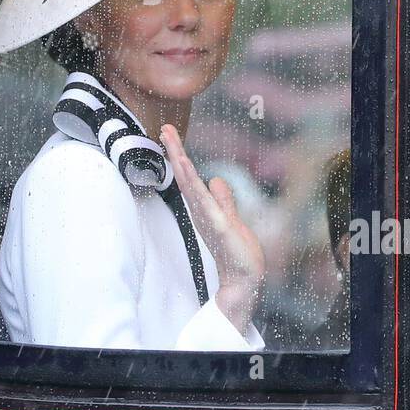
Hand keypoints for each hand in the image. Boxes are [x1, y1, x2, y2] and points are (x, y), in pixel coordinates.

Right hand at [161, 124, 265, 333]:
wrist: (244, 280)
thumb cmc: (237, 252)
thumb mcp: (231, 218)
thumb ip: (224, 199)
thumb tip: (216, 179)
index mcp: (204, 206)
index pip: (189, 176)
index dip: (179, 154)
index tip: (170, 133)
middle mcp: (203, 211)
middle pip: (186, 176)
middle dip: (176, 152)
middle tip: (165, 129)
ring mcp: (210, 219)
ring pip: (193, 187)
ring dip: (183, 166)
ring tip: (174, 146)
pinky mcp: (222, 229)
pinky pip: (209, 206)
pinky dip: (202, 191)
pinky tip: (201, 179)